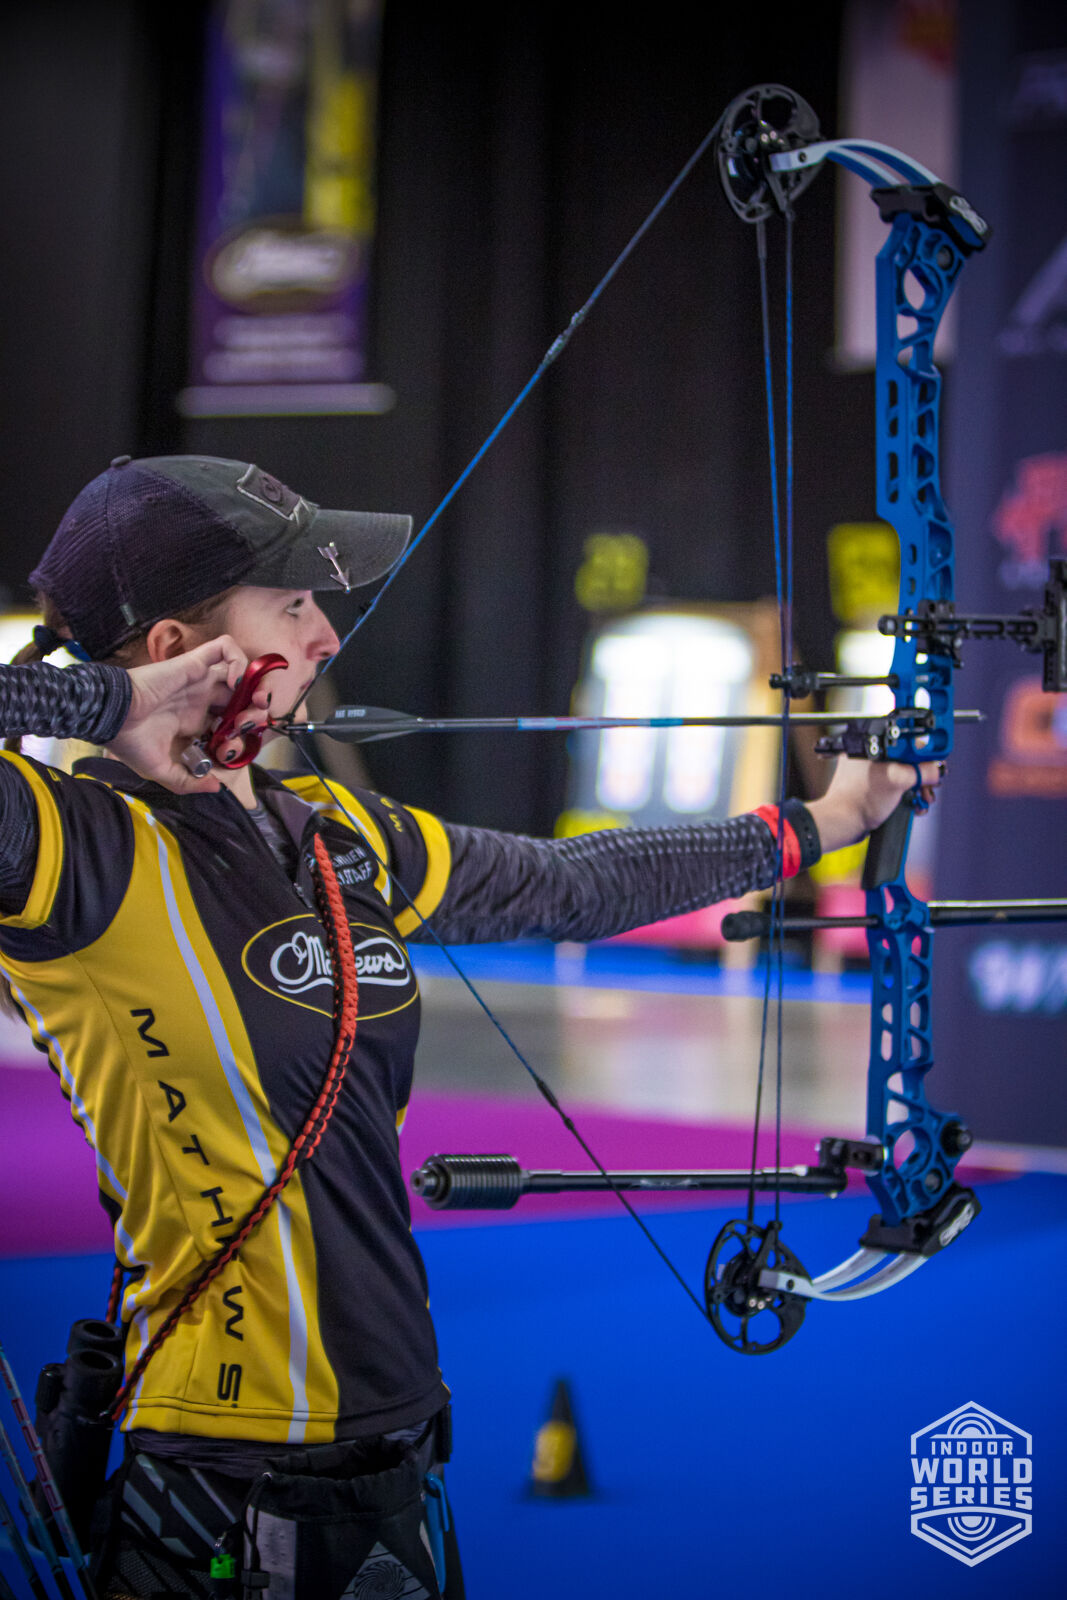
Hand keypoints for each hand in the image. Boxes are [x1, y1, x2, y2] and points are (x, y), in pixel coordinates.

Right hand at [108, 637, 268, 792]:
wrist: (111, 717)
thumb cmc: (129, 742)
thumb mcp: (161, 770)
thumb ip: (189, 781)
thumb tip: (217, 787)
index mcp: (193, 721)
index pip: (229, 724)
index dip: (239, 736)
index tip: (231, 748)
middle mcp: (200, 699)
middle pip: (241, 698)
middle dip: (255, 711)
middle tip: (252, 723)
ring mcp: (198, 680)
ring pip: (240, 671)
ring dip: (254, 685)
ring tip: (251, 702)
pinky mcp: (193, 663)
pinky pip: (224, 648)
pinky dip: (237, 661)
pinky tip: (233, 684)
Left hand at [806, 756, 944, 855]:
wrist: (843, 823)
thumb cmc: (860, 799)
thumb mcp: (898, 780)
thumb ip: (922, 771)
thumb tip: (938, 770)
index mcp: (873, 746)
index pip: (907, 742)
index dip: (924, 753)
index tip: (935, 764)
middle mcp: (872, 757)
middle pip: (909, 760)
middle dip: (924, 776)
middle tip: (931, 786)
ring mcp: (872, 774)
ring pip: (905, 776)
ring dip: (919, 789)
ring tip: (924, 799)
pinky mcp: (874, 788)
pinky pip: (897, 787)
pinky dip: (908, 796)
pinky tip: (915, 806)